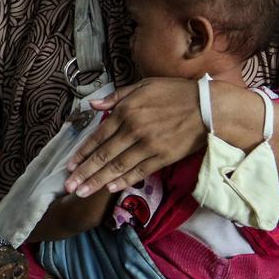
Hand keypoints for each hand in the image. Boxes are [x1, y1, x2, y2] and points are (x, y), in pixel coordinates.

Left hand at [64, 78, 213, 197]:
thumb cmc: (175, 93)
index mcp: (126, 111)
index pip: (98, 136)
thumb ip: (116, 97)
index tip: (69, 166)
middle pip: (103, 155)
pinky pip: (140, 171)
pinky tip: (111, 188)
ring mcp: (148, 145)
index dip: (82, 152)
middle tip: (69, 186)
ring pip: (118, 166)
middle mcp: (133, 130)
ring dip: (98, 181)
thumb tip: (93, 105)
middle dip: (84, 172)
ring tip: (82, 192)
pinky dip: (124, 180)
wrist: (209, 107)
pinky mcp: (164, 157)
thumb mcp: (143, 86)